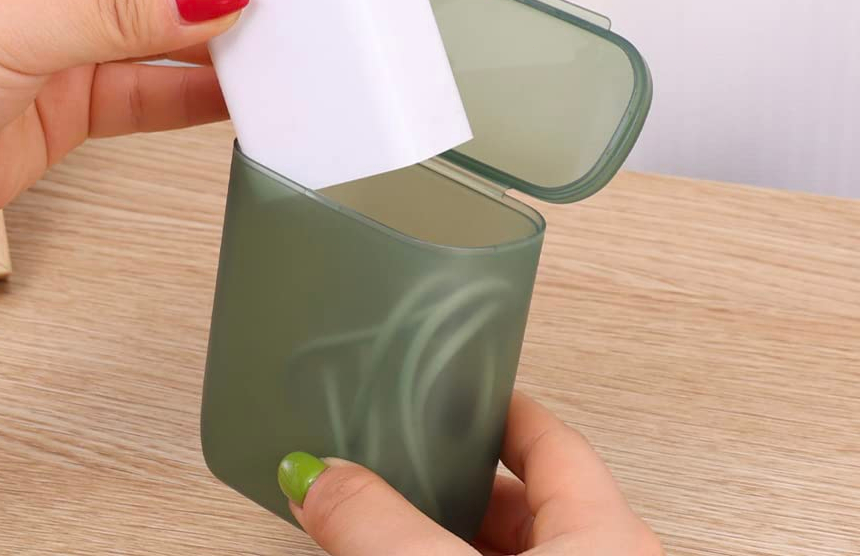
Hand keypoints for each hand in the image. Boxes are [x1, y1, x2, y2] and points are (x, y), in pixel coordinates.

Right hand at [277, 391, 662, 555]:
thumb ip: (381, 526)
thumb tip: (318, 476)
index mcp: (606, 532)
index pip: (546, 434)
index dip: (491, 405)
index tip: (448, 385)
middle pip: (524, 497)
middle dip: (455, 480)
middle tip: (397, 462)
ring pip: (511, 551)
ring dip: (451, 536)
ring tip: (395, 522)